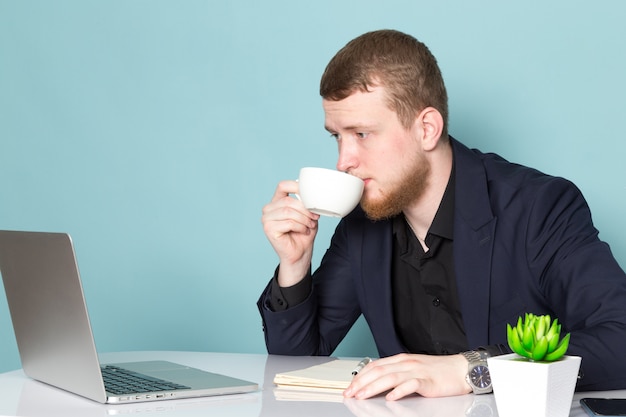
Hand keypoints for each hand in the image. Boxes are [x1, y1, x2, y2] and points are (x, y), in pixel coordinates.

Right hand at [261, 180, 319, 285]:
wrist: (300, 254)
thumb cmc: (303, 234)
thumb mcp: (308, 215)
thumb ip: (306, 203)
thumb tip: (310, 194)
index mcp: (277, 201)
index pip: (283, 186)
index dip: (296, 186)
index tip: (310, 193)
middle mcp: (269, 209)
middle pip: (289, 201)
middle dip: (305, 209)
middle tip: (314, 218)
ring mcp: (266, 218)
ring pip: (289, 212)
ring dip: (304, 219)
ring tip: (310, 226)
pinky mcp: (268, 228)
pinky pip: (289, 222)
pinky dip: (300, 227)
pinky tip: (303, 231)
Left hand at [343, 353, 470, 399]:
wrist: (460, 369)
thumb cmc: (438, 371)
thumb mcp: (413, 368)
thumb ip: (396, 373)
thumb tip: (377, 383)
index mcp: (401, 359)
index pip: (375, 365)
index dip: (360, 376)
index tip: (350, 386)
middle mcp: (406, 363)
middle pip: (379, 371)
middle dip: (361, 382)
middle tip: (350, 393)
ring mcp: (417, 371)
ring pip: (390, 377)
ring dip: (373, 387)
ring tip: (362, 395)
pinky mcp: (428, 381)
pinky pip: (411, 385)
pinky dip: (399, 391)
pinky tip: (391, 397)